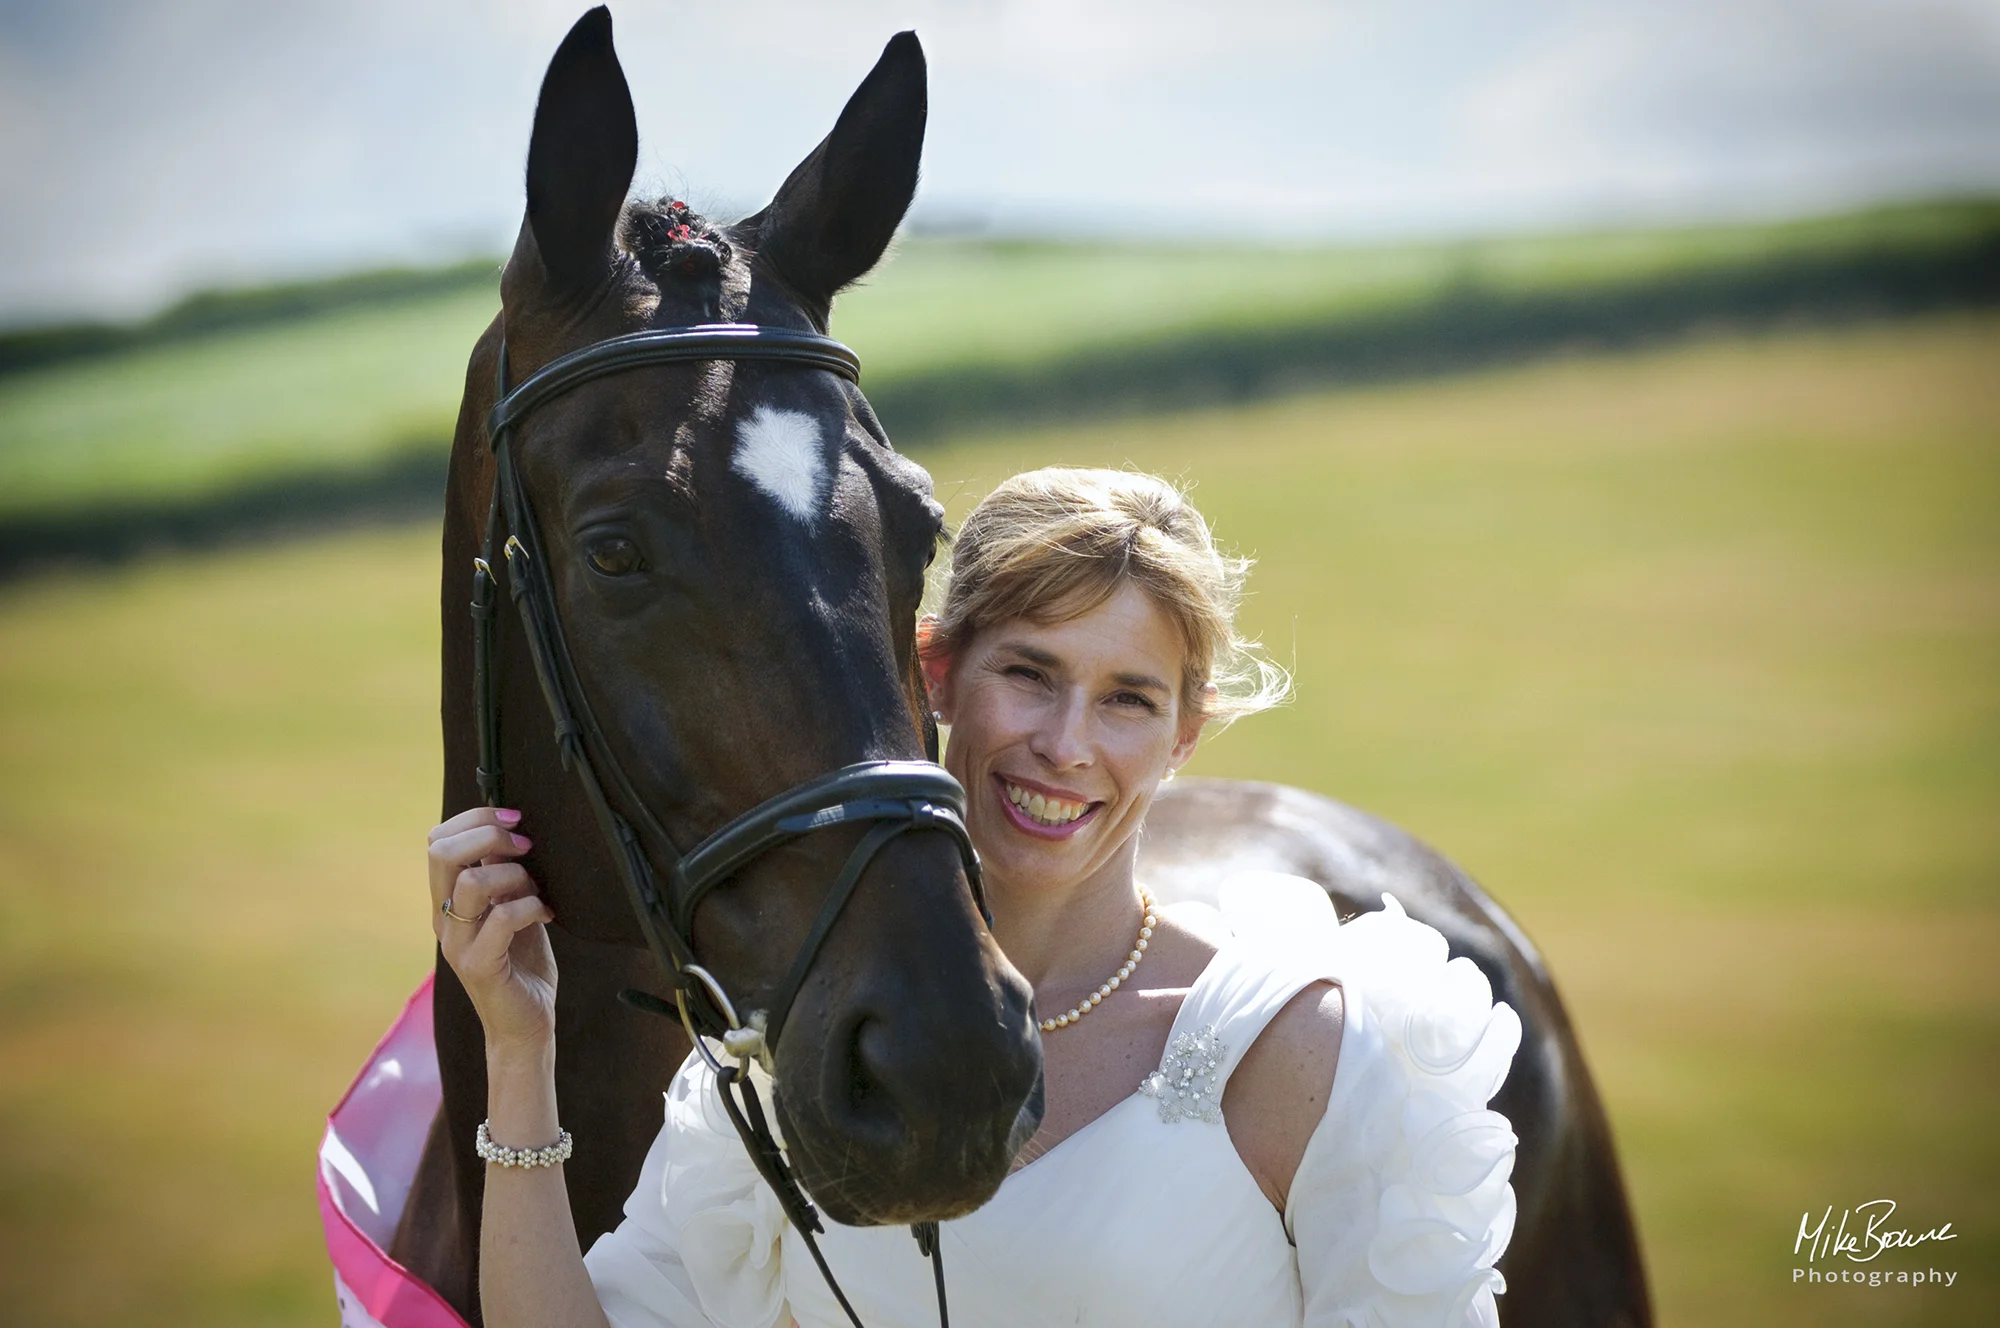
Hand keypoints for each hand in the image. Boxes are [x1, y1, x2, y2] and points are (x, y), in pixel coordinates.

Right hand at [429, 806, 556, 1058]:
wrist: (526, 1024)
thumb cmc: (523, 962)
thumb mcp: (513, 906)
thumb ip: (505, 874)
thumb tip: (515, 831)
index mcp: (447, 901)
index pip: (436, 842)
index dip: (474, 818)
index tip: (515, 817)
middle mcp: (444, 919)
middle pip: (441, 853)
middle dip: (488, 834)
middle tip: (526, 845)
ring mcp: (457, 944)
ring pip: (472, 882)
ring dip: (514, 874)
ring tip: (536, 890)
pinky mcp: (479, 966)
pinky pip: (501, 918)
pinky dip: (530, 906)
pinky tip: (547, 914)